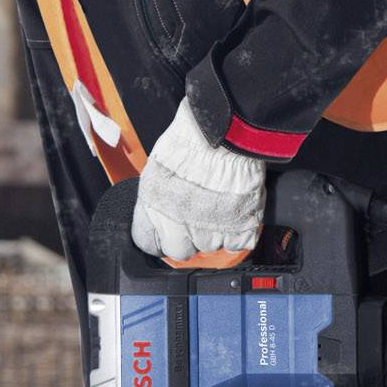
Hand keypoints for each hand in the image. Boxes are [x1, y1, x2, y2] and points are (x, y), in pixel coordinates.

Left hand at [132, 101, 264, 265]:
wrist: (224, 135)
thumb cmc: (190, 141)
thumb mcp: (158, 168)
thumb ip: (157, 199)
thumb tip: (158, 210)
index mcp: (154, 211)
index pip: (148, 243)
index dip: (158, 237)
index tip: (166, 231)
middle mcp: (178, 227)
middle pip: (179, 251)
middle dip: (187, 238)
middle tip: (196, 216)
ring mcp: (210, 231)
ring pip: (210, 246)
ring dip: (214, 231)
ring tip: (218, 204)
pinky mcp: (239, 230)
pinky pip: (237, 244)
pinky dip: (238, 231)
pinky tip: (234, 211)